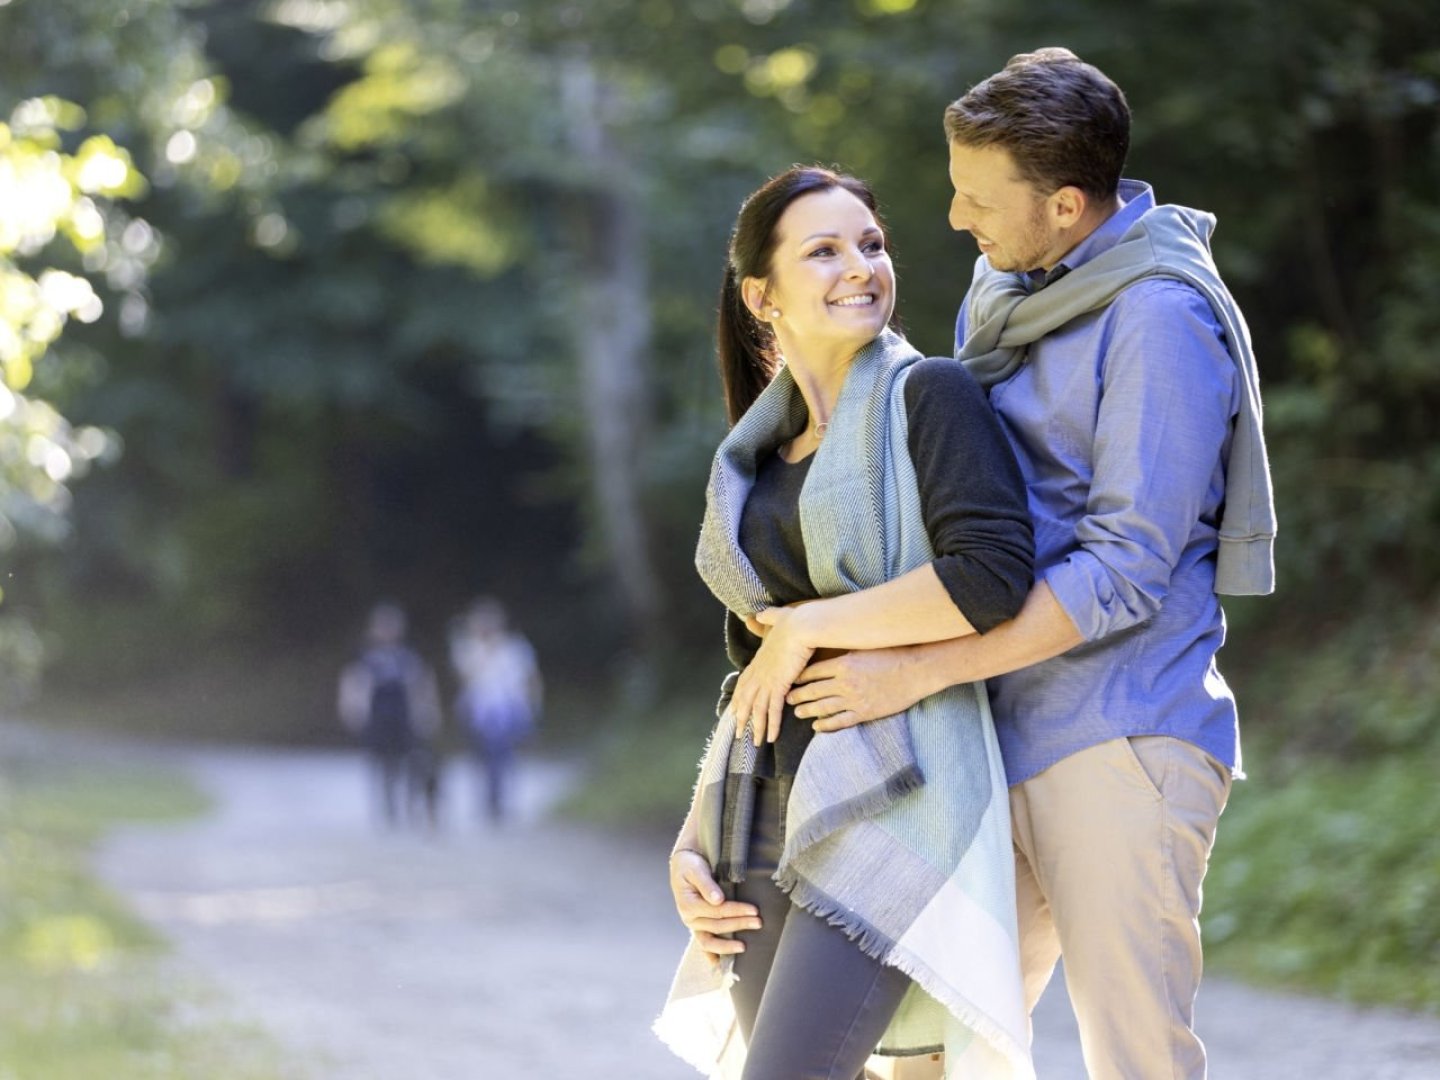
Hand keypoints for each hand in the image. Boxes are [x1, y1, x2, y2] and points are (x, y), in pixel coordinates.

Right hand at [669, 849, 760, 962]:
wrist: (682, 865)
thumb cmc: (690, 865)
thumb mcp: (696, 870)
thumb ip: (706, 884)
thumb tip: (718, 900)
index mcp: (688, 904)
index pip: (717, 910)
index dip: (736, 910)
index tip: (754, 910)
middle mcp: (689, 918)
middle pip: (717, 925)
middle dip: (739, 924)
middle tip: (759, 922)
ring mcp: (693, 925)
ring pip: (710, 940)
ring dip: (727, 945)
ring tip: (744, 947)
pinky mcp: (697, 927)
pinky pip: (703, 945)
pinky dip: (710, 956)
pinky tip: (720, 965)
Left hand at [730, 607, 814, 745]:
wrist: (802, 624)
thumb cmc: (794, 621)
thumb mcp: (777, 619)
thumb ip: (767, 619)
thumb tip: (757, 614)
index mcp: (759, 659)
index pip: (744, 682)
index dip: (739, 698)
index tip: (735, 710)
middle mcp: (759, 671)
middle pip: (746, 699)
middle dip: (743, 717)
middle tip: (739, 734)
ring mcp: (767, 679)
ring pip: (757, 709)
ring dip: (756, 728)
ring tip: (755, 743)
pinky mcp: (778, 685)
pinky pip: (773, 710)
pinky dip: (771, 725)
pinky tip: (771, 738)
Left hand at [787, 646, 928, 730]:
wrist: (917, 670)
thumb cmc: (893, 653)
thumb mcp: (864, 646)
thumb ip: (845, 650)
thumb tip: (828, 645)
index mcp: (842, 663)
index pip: (812, 672)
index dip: (798, 677)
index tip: (789, 679)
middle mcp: (845, 683)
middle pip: (813, 691)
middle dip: (797, 695)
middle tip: (786, 698)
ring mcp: (854, 700)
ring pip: (822, 707)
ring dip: (807, 710)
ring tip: (797, 712)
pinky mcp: (865, 713)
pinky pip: (840, 722)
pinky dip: (826, 725)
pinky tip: (817, 727)